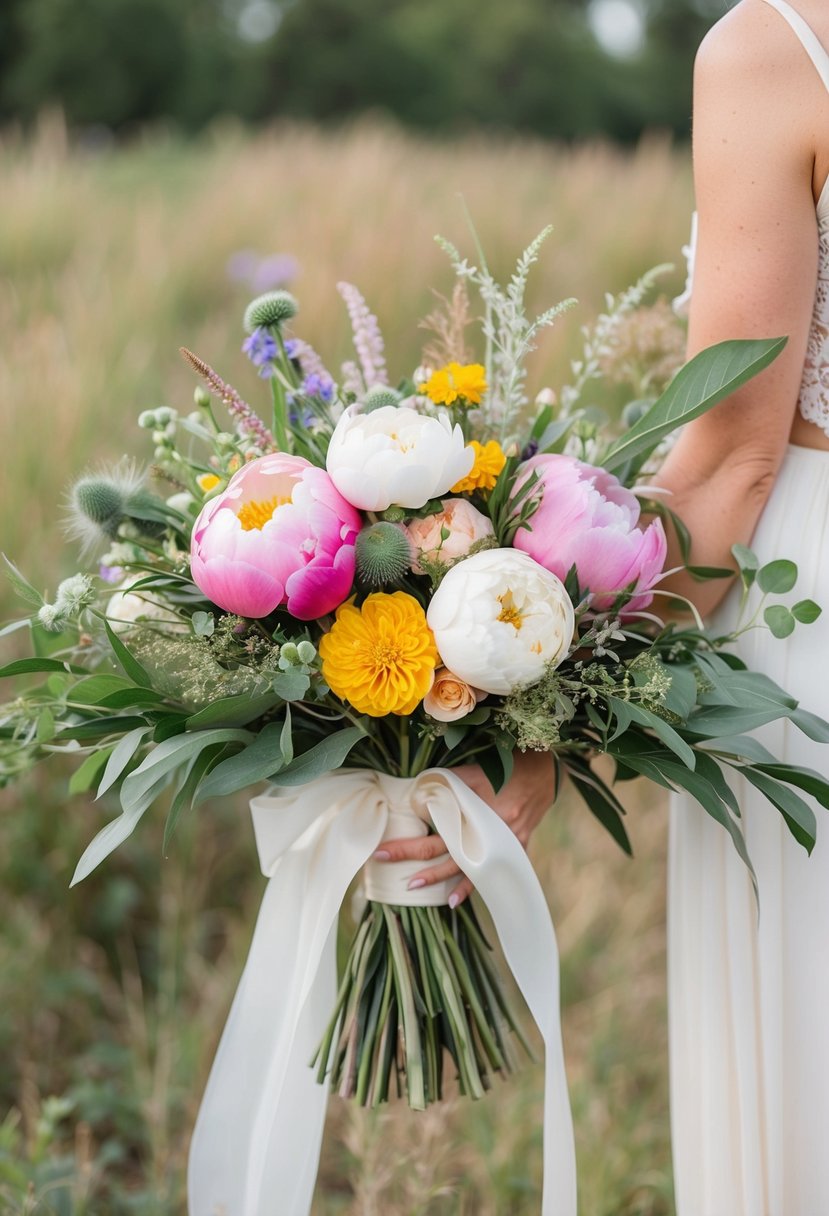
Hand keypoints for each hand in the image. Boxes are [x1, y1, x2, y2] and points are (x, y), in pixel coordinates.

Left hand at [372, 750, 556, 907]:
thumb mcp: (474, 771)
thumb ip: (446, 783)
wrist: (545, 775)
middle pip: (444, 851)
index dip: (407, 844)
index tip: (382, 850)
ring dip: (439, 879)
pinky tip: (454, 900)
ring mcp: (500, 845)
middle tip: (385, 862)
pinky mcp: (512, 850)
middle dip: (413, 858)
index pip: (432, 831)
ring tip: (413, 887)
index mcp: (474, 811)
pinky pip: (488, 874)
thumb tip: (415, 794)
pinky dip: (472, 887)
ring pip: (464, 868)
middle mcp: (486, 832)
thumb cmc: (506, 769)